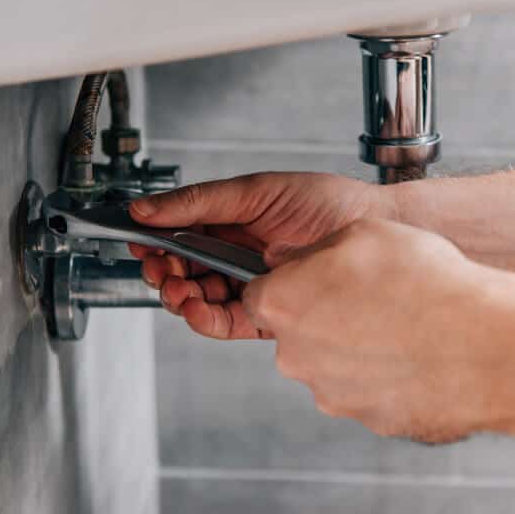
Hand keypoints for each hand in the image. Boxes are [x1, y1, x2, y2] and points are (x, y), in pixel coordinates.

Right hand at [128, 172, 395, 338]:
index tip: (138, 242)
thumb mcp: (256, 191)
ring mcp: (251, 286)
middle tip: (159, 269)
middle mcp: (237, 257)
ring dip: (179, 297)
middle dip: (163, 272)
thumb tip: (147, 207)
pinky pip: (225, 323)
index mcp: (230, 223)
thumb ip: (200, 202)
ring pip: (198, 300)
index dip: (155, 242)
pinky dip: (204, 318)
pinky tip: (195, 308)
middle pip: (183, 272)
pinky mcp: (267, 313)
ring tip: (178, 288)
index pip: (179, 237)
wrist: (375, 228)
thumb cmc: (327, 202)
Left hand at [241, 218, 514, 442]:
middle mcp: (296, 356)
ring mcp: (331, 394)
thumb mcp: (363, 233)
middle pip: (296, 333)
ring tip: (404, 324)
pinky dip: (386, 375)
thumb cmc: (425, 281)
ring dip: (356, 346)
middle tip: (371, 298)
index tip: (319, 278)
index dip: (291, 283)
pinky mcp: (368, 419)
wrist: (484, 345)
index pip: (259, 296)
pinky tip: (419, 353)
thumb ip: (312, 249)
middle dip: (324, 316)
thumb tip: (290, 261)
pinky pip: (368, 390)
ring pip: (332, 364)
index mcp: (283, 305)